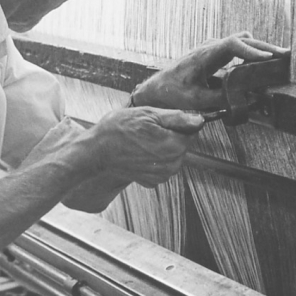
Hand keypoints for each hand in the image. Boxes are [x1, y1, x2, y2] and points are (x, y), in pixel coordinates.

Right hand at [79, 107, 203, 187]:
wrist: (96, 154)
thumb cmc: (117, 131)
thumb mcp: (147, 114)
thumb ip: (177, 118)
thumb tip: (199, 120)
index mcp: (174, 146)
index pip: (191, 130)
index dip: (177, 123)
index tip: (161, 120)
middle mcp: (172, 164)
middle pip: (182, 144)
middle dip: (170, 135)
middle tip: (147, 129)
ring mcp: (162, 175)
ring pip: (173, 155)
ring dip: (162, 147)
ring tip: (141, 141)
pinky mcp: (153, 181)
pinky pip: (162, 165)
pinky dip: (154, 158)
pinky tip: (139, 152)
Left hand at [131, 32, 289, 110]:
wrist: (155, 90)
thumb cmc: (171, 94)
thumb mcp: (197, 101)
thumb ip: (223, 100)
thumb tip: (250, 99)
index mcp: (204, 55)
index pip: (233, 45)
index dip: (252, 50)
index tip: (267, 57)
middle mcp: (210, 47)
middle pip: (243, 39)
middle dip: (265, 46)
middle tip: (286, 55)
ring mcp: (213, 48)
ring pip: (242, 41)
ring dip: (260, 47)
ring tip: (279, 58)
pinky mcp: (215, 54)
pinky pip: (238, 48)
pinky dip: (252, 52)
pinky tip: (263, 62)